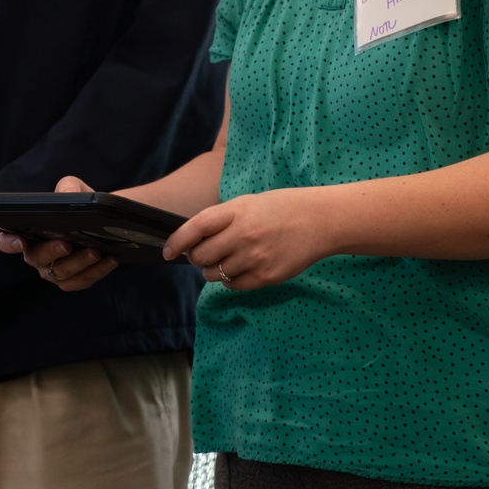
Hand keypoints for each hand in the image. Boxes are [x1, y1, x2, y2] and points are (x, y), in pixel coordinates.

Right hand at [0, 176, 117, 291]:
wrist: (101, 220)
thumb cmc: (78, 204)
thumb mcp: (74, 189)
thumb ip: (68, 187)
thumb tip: (67, 195)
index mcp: (27, 233)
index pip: (6, 241)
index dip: (9, 243)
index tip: (20, 241)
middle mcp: (36, 256)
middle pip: (36, 258)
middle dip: (51, 251)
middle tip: (67, 243)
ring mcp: (53, 272)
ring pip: (61, 272)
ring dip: (79, 262)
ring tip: (96, 251)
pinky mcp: (73, 281)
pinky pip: (82, 281)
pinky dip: (97, 271)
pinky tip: (110, 260)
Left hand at [163, 188, 328, 288]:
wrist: (320, 221)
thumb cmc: (281, 208)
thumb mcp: (248, 203)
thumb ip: (221, 220)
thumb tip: (194, 242)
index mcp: (237, 211)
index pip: (196, 227)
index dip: (177, 241)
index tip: (168, 251)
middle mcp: (244, 235)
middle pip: (201, 256)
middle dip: (197, 257)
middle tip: (206, 253)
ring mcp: (255, 258)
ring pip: (215, 274)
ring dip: (214, 269)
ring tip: (231, 258)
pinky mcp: (266, 277)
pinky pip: (234, 285)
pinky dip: (231, 280)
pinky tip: (244, 266)